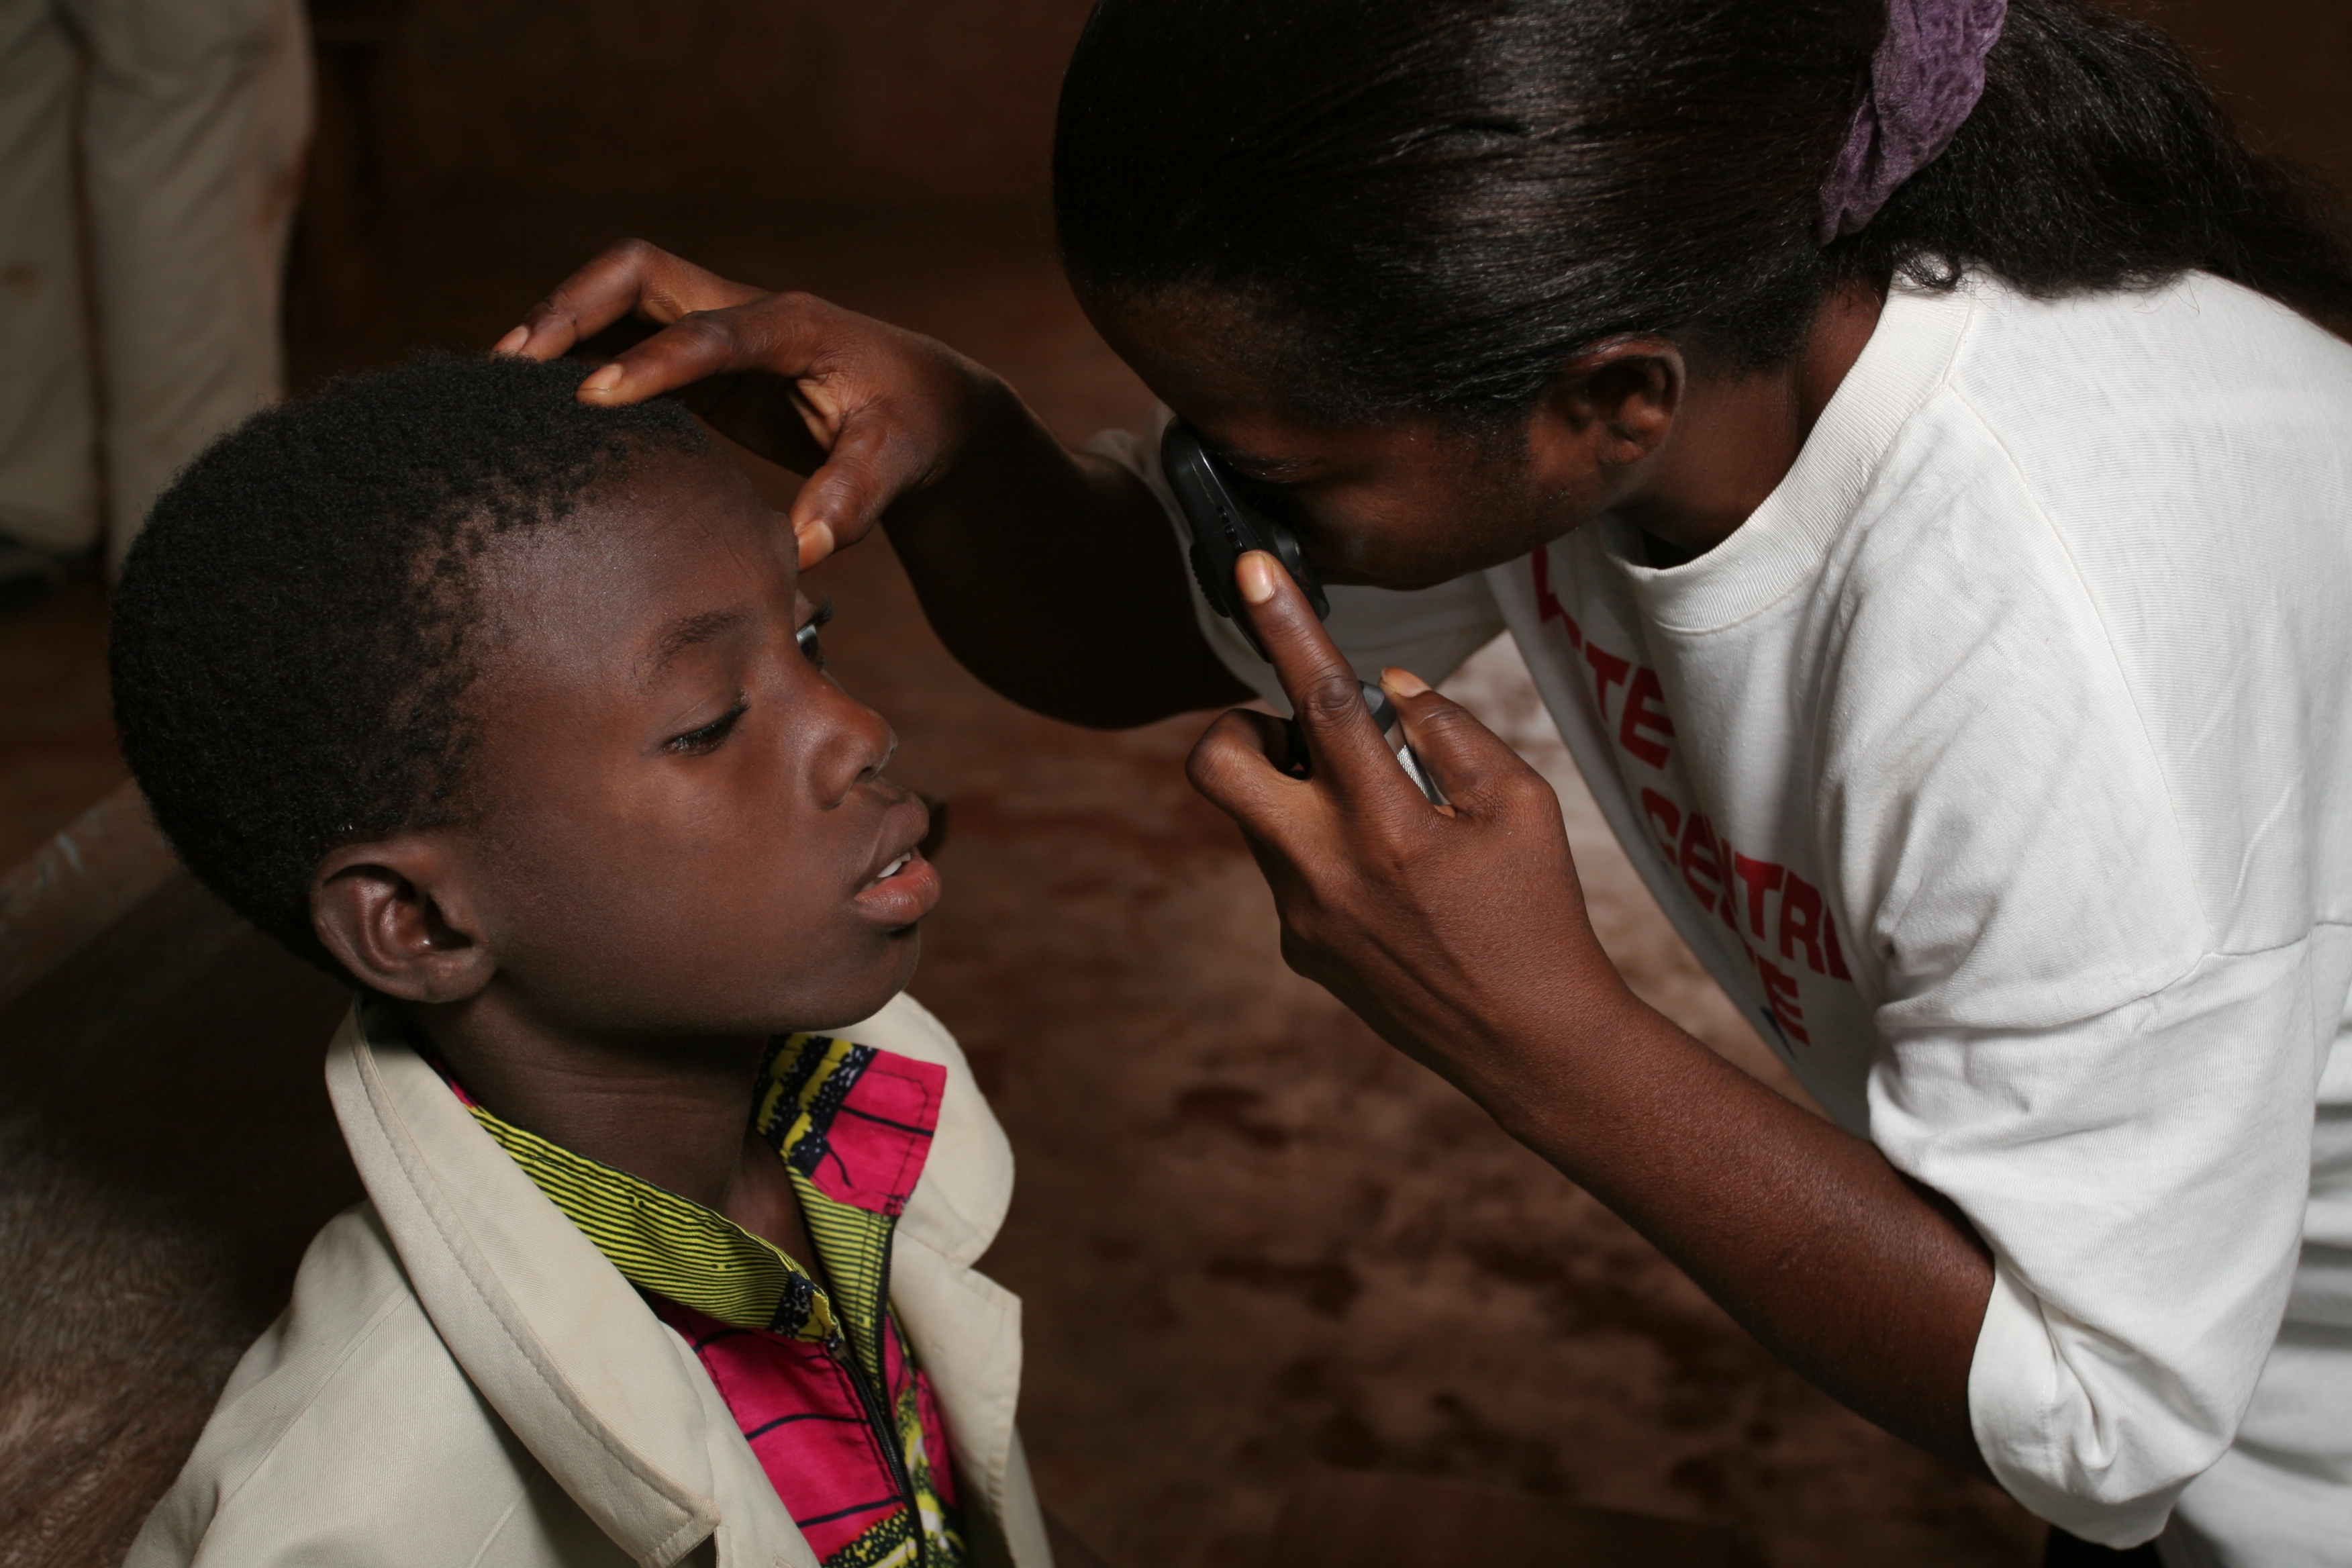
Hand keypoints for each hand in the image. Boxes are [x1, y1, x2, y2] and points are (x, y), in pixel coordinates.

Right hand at [497, 239, 1000, 570]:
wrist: (929, 405)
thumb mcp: (899, 460)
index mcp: (793, 326)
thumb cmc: (914, 428)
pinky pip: (622, 348)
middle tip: (508, 364)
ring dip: (558, 331)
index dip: (651, 361)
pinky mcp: (700, 368)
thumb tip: (804, 551)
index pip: (708, 331)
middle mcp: (744, 313)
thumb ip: (855, 498)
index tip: (592, 398)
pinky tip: (532, 412)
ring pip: (618, 304)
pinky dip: (575, 366)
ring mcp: (715, 335)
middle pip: (636, 275)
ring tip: (492, 386)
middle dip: (571, 307)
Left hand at [1184, 552, 1632, 1104]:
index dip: (1284, 623)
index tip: (1250, 567)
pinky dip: (1321, 850)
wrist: (1529, 1044)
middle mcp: (1322, 869)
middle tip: (1303, 737)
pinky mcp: (1299, 949)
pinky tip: (1388, 882)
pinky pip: (1286, 870)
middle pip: (1216, 763)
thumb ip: (1451, 732)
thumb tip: (1388, 686)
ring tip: (1381, 816)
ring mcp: (1300, 915)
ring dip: (1298, 792)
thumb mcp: (1524, 805)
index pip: (1320, 699)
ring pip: (1255, 816)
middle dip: (1241, 726)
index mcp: (1385, 824)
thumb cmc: (1537, 914)